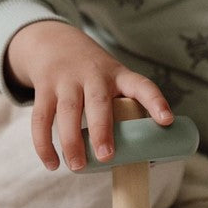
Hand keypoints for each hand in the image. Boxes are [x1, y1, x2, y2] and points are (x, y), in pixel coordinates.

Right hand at [6, 20, 172, 170]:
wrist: (52, 41)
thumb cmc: (93, 73)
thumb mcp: (113, 77)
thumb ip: (124, 106)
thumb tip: (141, 155)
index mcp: (118, 75)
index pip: (141, 86)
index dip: (155, 102)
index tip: (166, 121)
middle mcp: (93, 75)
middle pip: (98, 102)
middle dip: (102, 130)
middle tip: (106, 156)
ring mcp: (66, 80)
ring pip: (67, 111)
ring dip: (71, 141)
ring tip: (77, 166)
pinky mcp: (44, 88)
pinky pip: (41, 118)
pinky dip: (44, 144)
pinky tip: (52, 163)